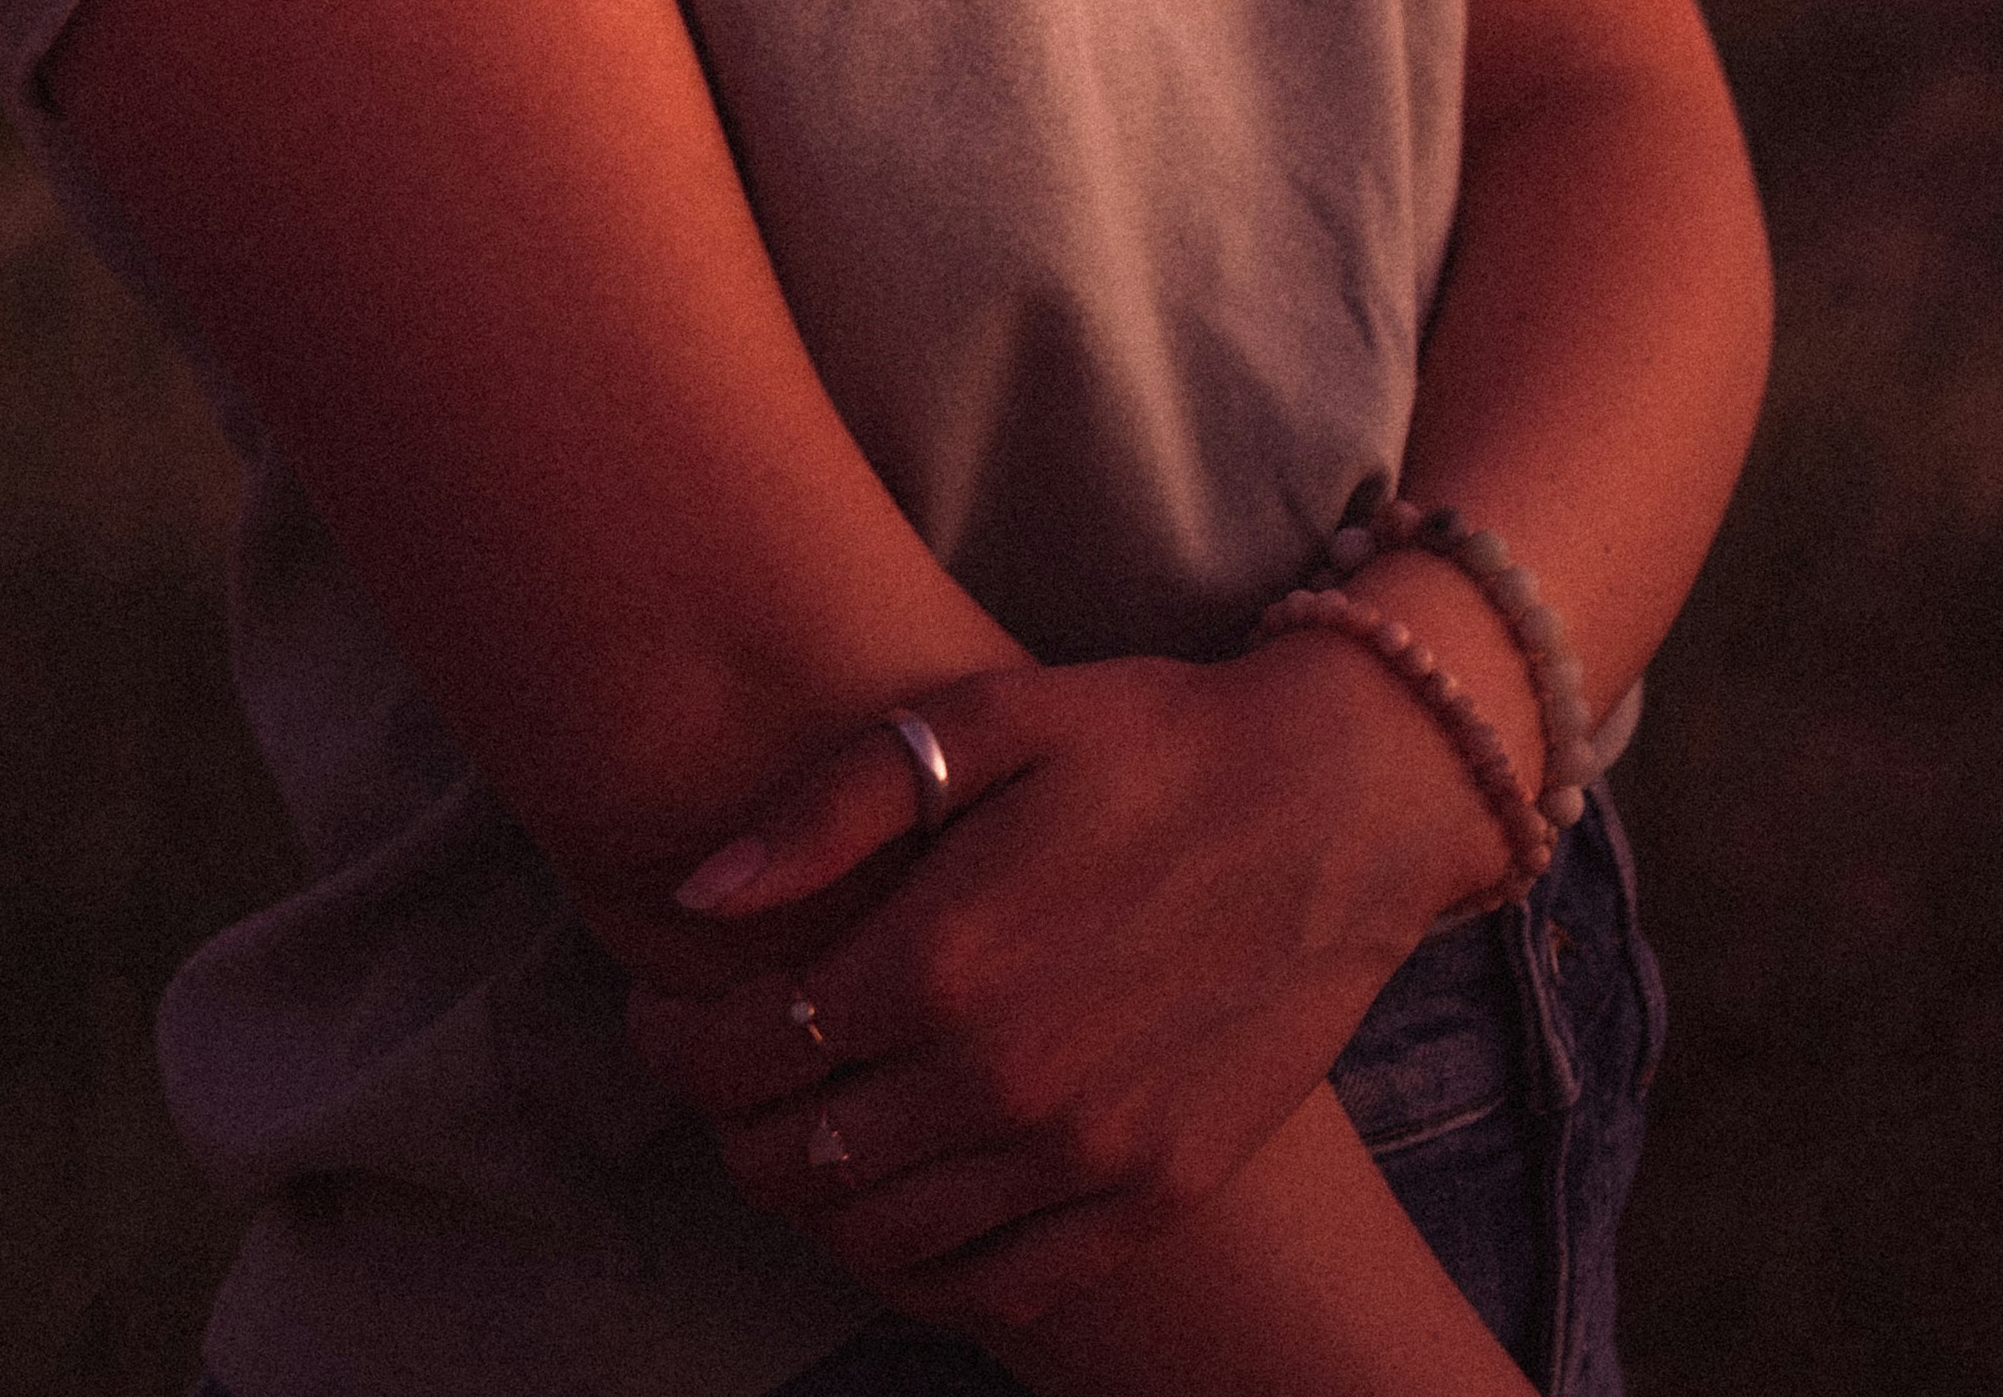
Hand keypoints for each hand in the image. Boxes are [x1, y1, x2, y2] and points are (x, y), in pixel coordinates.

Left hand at [623, 638, 1516, 1335]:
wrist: (1342, 803)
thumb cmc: (1151, 740)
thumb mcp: (987, 717)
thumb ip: (832, 807)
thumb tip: (701, 891)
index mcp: (944, 957)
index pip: (741, 1051)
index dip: (674, 1040)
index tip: (660, 1007)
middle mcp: (1004, 1082)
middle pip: (795, 1159)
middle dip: (729, 1121)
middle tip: (725, 1067)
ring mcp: (1085, 1155)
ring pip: (880, 1237)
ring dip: (813, 1197)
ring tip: (807, 1124)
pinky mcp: (1153, 1196)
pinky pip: (997, 1286)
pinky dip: (922, 1264)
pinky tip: (904, 1199)